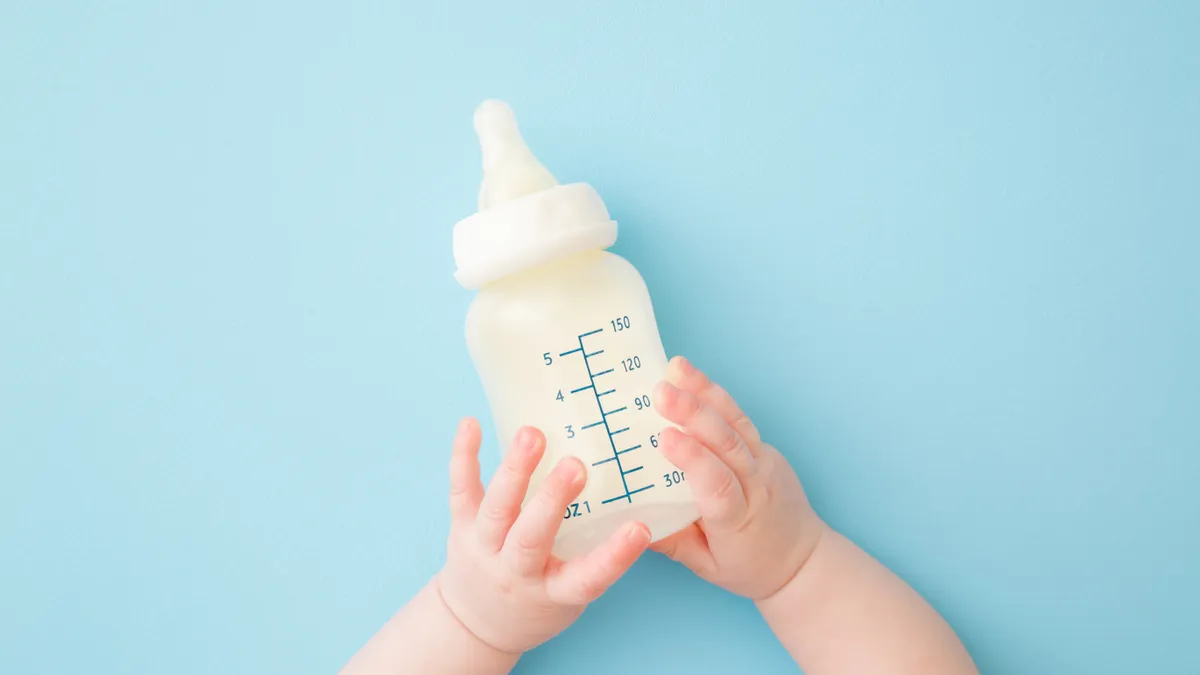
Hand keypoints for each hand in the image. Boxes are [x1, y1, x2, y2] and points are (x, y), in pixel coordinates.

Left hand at [436, 419, 651, 654]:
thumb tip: (639, 499)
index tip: (639, 529)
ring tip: (532, 434)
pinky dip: (464, 456)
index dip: (614, 557)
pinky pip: (461, 490)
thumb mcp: (570, 593)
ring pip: (496, 509)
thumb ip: (595, 552)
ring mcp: (484, 548)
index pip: (587, 579)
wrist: (475, 625)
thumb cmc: (539, 601)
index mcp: (553, 592)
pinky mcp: (460, 528)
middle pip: (531, 537)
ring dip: (514, 469)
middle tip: (575, 466)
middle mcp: (515, 572)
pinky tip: (470, 423)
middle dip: (552, 499)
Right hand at [650, 356, 828, 599]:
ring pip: (736, 422)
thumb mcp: (706, 566)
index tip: (665, 437)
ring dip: (705, 392)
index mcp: (738, 519)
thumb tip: (628, 523)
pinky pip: (740, 419)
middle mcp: (756, 485)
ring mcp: (765, 462)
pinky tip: (691, 377)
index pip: (717, 483)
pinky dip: (716, 395)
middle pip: (727, 443)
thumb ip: (671, 543)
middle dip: (694, 413)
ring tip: (676, 369)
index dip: (692, 458)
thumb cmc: (750, 566)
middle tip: (661, 392)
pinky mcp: (766, 448)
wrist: (802, 559)